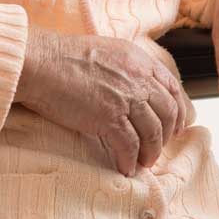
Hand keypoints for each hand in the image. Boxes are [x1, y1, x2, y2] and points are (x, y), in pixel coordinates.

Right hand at [14, 28, 190, 176]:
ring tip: (143, 162)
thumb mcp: (106, 51)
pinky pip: (129, 145)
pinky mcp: (109, 117)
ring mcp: (126, 98)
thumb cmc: (63, 57)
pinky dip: (129, 160)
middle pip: (167, 113)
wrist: (41, 63)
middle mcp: (138, 78)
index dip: (177, 111)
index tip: (175, 125)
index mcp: (139, 61)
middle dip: (166, 135)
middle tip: (158, 149)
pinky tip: (125, 168)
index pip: (172, 88)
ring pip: (152, 133)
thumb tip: (132, 88)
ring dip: (150, 152)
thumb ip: (125, 67)